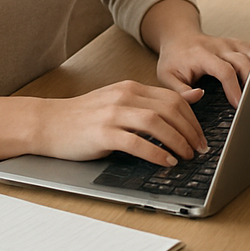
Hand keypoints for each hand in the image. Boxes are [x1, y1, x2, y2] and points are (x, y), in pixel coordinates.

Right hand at [37, 80, 209, 165]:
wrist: (47, 122)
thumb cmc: (84, 116)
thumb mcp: (122, 101)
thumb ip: (154, 101)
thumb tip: (194, 96)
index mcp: (132, 88)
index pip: (173, 99)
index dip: (193, 119)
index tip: (201, 136)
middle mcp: (125, 97)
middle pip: (170, 110)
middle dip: (191, 131)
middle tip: (200, 149)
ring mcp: (113, 114)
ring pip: (157, 124)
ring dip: (178, 141)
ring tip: (187, 156)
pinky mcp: (102, 133)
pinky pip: (136, 142)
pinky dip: (156, 153)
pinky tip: (166, 161)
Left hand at [156, 29, 249, 106]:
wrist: (179, 37)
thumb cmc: (174, 59)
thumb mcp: (167, 77)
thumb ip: (180, 91)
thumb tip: (199, 96)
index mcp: (202, 54)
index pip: (224, 70)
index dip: (233, 88)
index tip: (238, 104)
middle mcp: (220, 46)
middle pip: (244, 62)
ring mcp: (231, 44)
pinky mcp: (238, 44)